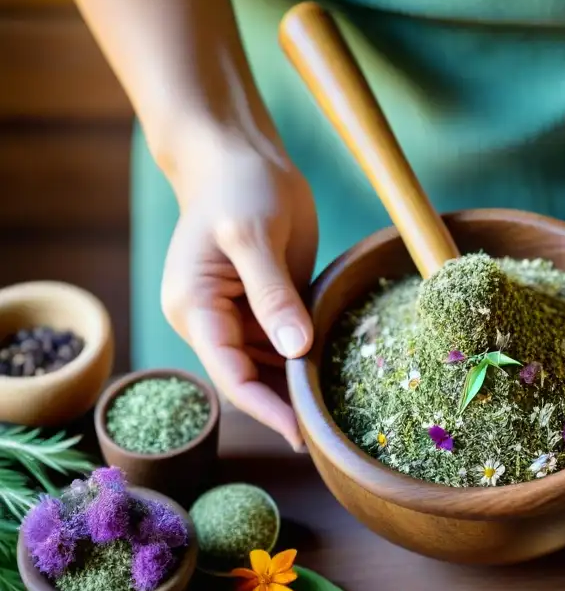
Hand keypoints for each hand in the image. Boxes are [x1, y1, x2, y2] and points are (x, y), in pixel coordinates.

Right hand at [159, 131, 318, 449]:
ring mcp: (240, 316)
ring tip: (345, 411)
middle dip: (289, 403)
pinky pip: (288, 345)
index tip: (302, 433)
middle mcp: (212, 321)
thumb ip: (273, 294)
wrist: (240, 157)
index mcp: (194, 308)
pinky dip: (311, 359)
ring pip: (272, 367)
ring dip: (302, 385)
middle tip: (334, 430)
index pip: (230, 373)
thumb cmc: (238, 187)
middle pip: (251, 379)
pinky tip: (342, 375)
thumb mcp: (253, 236)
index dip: (266, 408)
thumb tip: (295, 350)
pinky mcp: (267, 307)